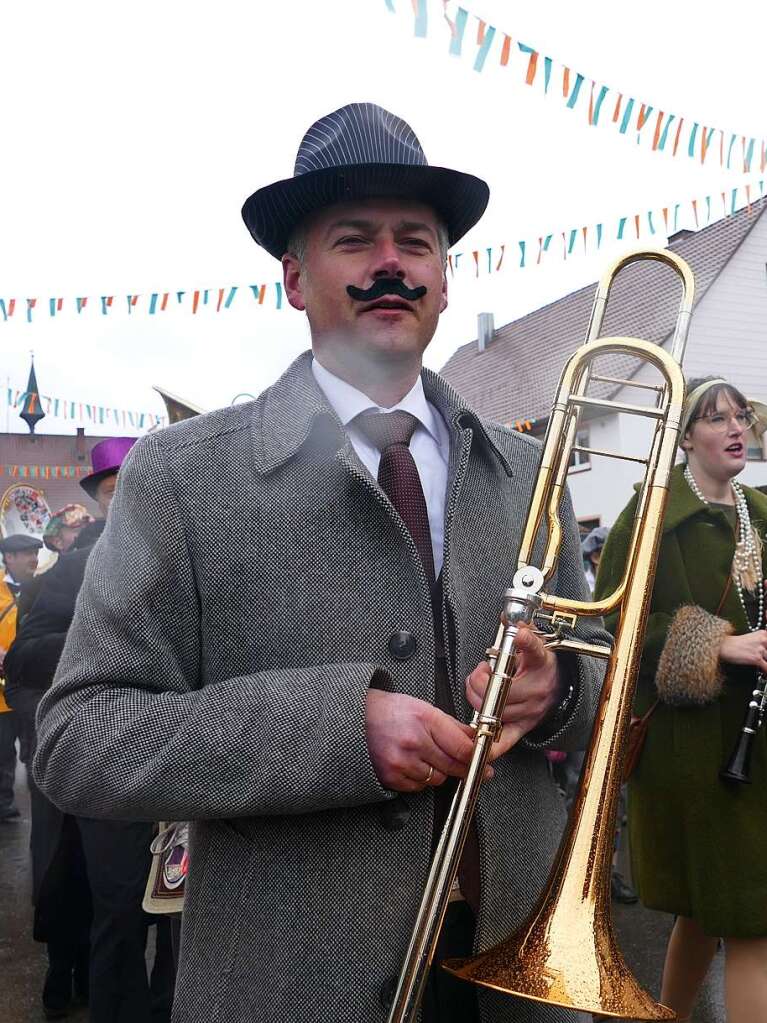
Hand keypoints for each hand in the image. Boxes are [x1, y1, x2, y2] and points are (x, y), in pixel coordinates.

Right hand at [366, 689, 481, 792]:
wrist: (356, 719)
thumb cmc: (390, 711)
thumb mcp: (423, 708)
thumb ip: (451, 725)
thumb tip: (474, 740)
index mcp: (424, 719)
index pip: (462, 748)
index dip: (477, 758)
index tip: (485, 763)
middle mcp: (413, 742)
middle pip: (453, 766)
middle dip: (463, 768)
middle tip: (470, 767)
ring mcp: (401, 761)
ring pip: (437, 779)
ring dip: (438, 771)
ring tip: (426, 756)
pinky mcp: (391, 777)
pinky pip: (418, 787)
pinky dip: (420, 779)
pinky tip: (412, 763)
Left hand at [465, 624, 560, 757]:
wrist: (561, 686)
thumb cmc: (542, 665)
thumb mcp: (536, 644)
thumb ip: (523, 633)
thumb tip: (510, 620)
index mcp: (541, 664)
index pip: (533, 650)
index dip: (524, 641)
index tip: (518, 634)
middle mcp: (537, 690)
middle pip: (499, 690)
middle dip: (478, 680)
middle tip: (480, 672)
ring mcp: (531, 712)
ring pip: (494, 712)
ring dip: (477, 700)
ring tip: (481, 688)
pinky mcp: (525, 727)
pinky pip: (506, 740)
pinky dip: (491, 744)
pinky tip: (477, 741)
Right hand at [719, 630, 766, 672]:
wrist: (723, 646)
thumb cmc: (734, 643)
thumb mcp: (752, 638)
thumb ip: (762, 643)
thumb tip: (766, 653)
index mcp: (763, 634)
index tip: (766, 656)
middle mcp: (763, 640)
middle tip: (764, 660)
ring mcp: (760, 649)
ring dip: (766, 663)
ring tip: (763, 667)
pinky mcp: (756, 658)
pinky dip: (766, 672)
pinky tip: (764, 674)